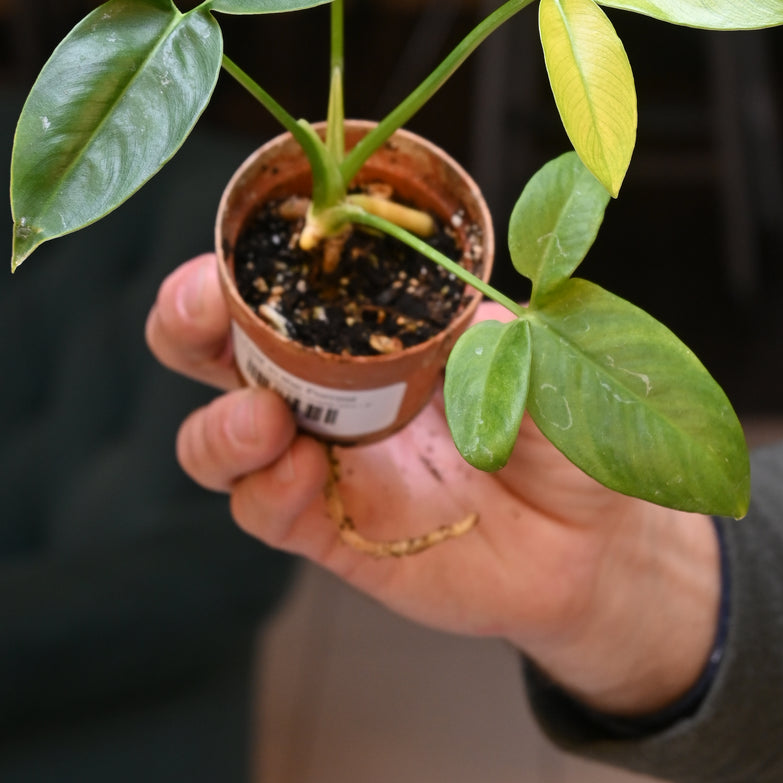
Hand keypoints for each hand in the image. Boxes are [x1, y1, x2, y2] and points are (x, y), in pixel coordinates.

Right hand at [147, 254, 720, 716]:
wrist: (597, 538)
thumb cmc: (565, 426)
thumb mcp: (536, 355)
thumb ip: (483, 326)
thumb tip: (443, 296)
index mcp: (367, 327)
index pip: (279, 279)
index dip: (239, 256)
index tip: (234, 244)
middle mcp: (327, 389)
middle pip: (215, 348)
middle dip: (185, 320)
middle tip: (201, 310)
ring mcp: (325, 462)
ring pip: (220, 438)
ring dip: (220, 423)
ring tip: (264, 418)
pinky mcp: (334, 533)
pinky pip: (267, 512)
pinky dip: (266, 490)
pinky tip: (300, 475)